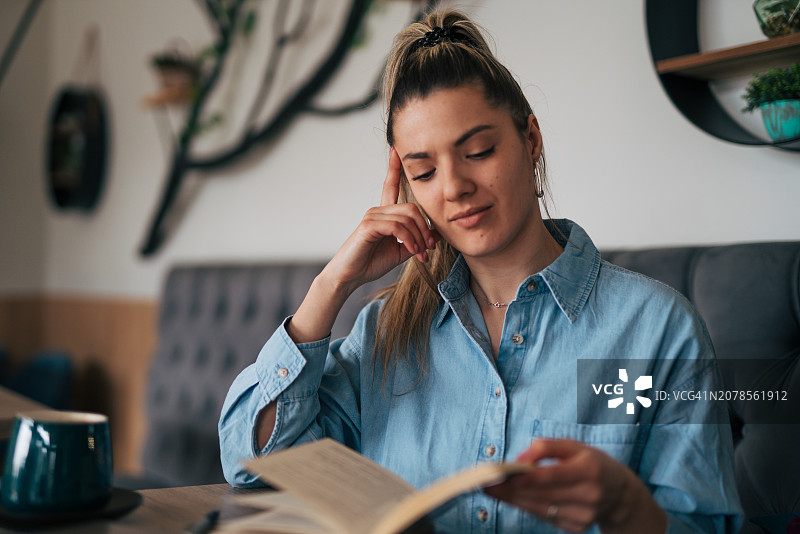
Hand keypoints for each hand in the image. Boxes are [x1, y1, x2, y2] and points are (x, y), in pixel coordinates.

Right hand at [322, 147, 437, 294]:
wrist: (349, 277)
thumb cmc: (371, 263)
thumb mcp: (401, 250)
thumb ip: (416, 239)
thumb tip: (437, 232)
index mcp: (384, 213)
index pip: (391, 185)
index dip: (394, 167)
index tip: (397, 149)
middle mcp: (377, 210)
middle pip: (411, 207)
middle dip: (425, 227)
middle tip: (430, 247)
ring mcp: (371, 216)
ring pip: (406, 217)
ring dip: (419, 237)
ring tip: (421, 254)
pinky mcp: (368, 226)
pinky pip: (397, 227)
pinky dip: (409, 239)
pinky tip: (413, 251)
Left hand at [484, 439, 665, 532]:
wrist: (619, 493)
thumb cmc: (591, 463)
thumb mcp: (574, 446)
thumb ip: (546, 447)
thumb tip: (520, 459)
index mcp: (589, 469)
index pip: (548, 475)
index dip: (520, 477)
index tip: (497, 475)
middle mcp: (588, 495)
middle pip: (539, 494)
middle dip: (509, 489)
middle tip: (485, 483)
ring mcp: (584, 515)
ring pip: (539, 508)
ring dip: (513, 500)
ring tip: (493, 490)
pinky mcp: (577, 527)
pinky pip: (544, 516)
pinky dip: (527, 507)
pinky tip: (513, 498)